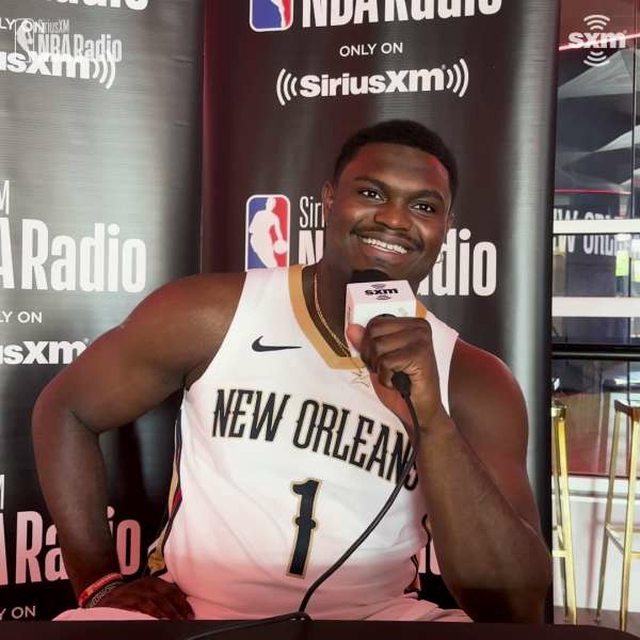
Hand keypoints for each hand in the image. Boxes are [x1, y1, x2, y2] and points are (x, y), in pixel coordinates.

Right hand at [96, 576, 193, 619]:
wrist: (105, 593)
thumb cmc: (130, 596)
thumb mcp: (147, 592)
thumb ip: (161, 596)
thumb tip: (182, 602)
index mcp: (153, 581)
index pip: (172, 590)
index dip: (182, 602)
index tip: (190, 613)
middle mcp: (145, 583)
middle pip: (166, 594)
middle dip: (177, 607)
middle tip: (185, 618)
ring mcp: (135, 590)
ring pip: (155, 599)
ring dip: (167, 610)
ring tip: (175, 620)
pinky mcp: (125, 599)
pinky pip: (141, 604)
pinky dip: (151, 611)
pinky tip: (158, 618)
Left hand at [346, 316, 445, 430]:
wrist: (420, 411)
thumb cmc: (402, 385)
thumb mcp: (378, 360)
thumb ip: (366, 343)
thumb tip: (351, 328)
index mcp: (411, 324)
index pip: (374, 323)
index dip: (369, 345)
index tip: (383, 360)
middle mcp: (419, 327)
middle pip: (374, 333)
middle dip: (372, 356)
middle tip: (388, 370)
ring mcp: (421, 340)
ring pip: (378, 347)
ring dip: (380, 369)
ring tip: (395, 376)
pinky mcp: (420, 356)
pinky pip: (386, 362)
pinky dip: (386, 378)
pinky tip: (399, 383)